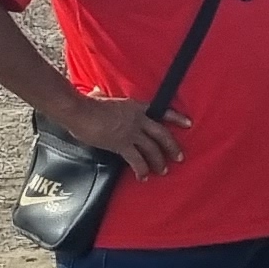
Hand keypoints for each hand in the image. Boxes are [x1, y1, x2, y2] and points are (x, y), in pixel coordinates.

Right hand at [56, 94, 185, 176]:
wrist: (79, 111)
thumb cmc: (87, 104)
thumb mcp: (101, 97)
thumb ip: (104, 96)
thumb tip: (96, 91)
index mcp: (137, 107)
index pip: (163, 112)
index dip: (177, 118)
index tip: (189, 124)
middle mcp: (139, 119)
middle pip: (162, 134)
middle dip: (172, 147)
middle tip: (179, 158)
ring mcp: (131, 132)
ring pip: (152, 149)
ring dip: (159, 161)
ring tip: (163, 171)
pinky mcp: (121, 144)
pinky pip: (136, 160)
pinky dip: (141, 170)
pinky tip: (143, 177)